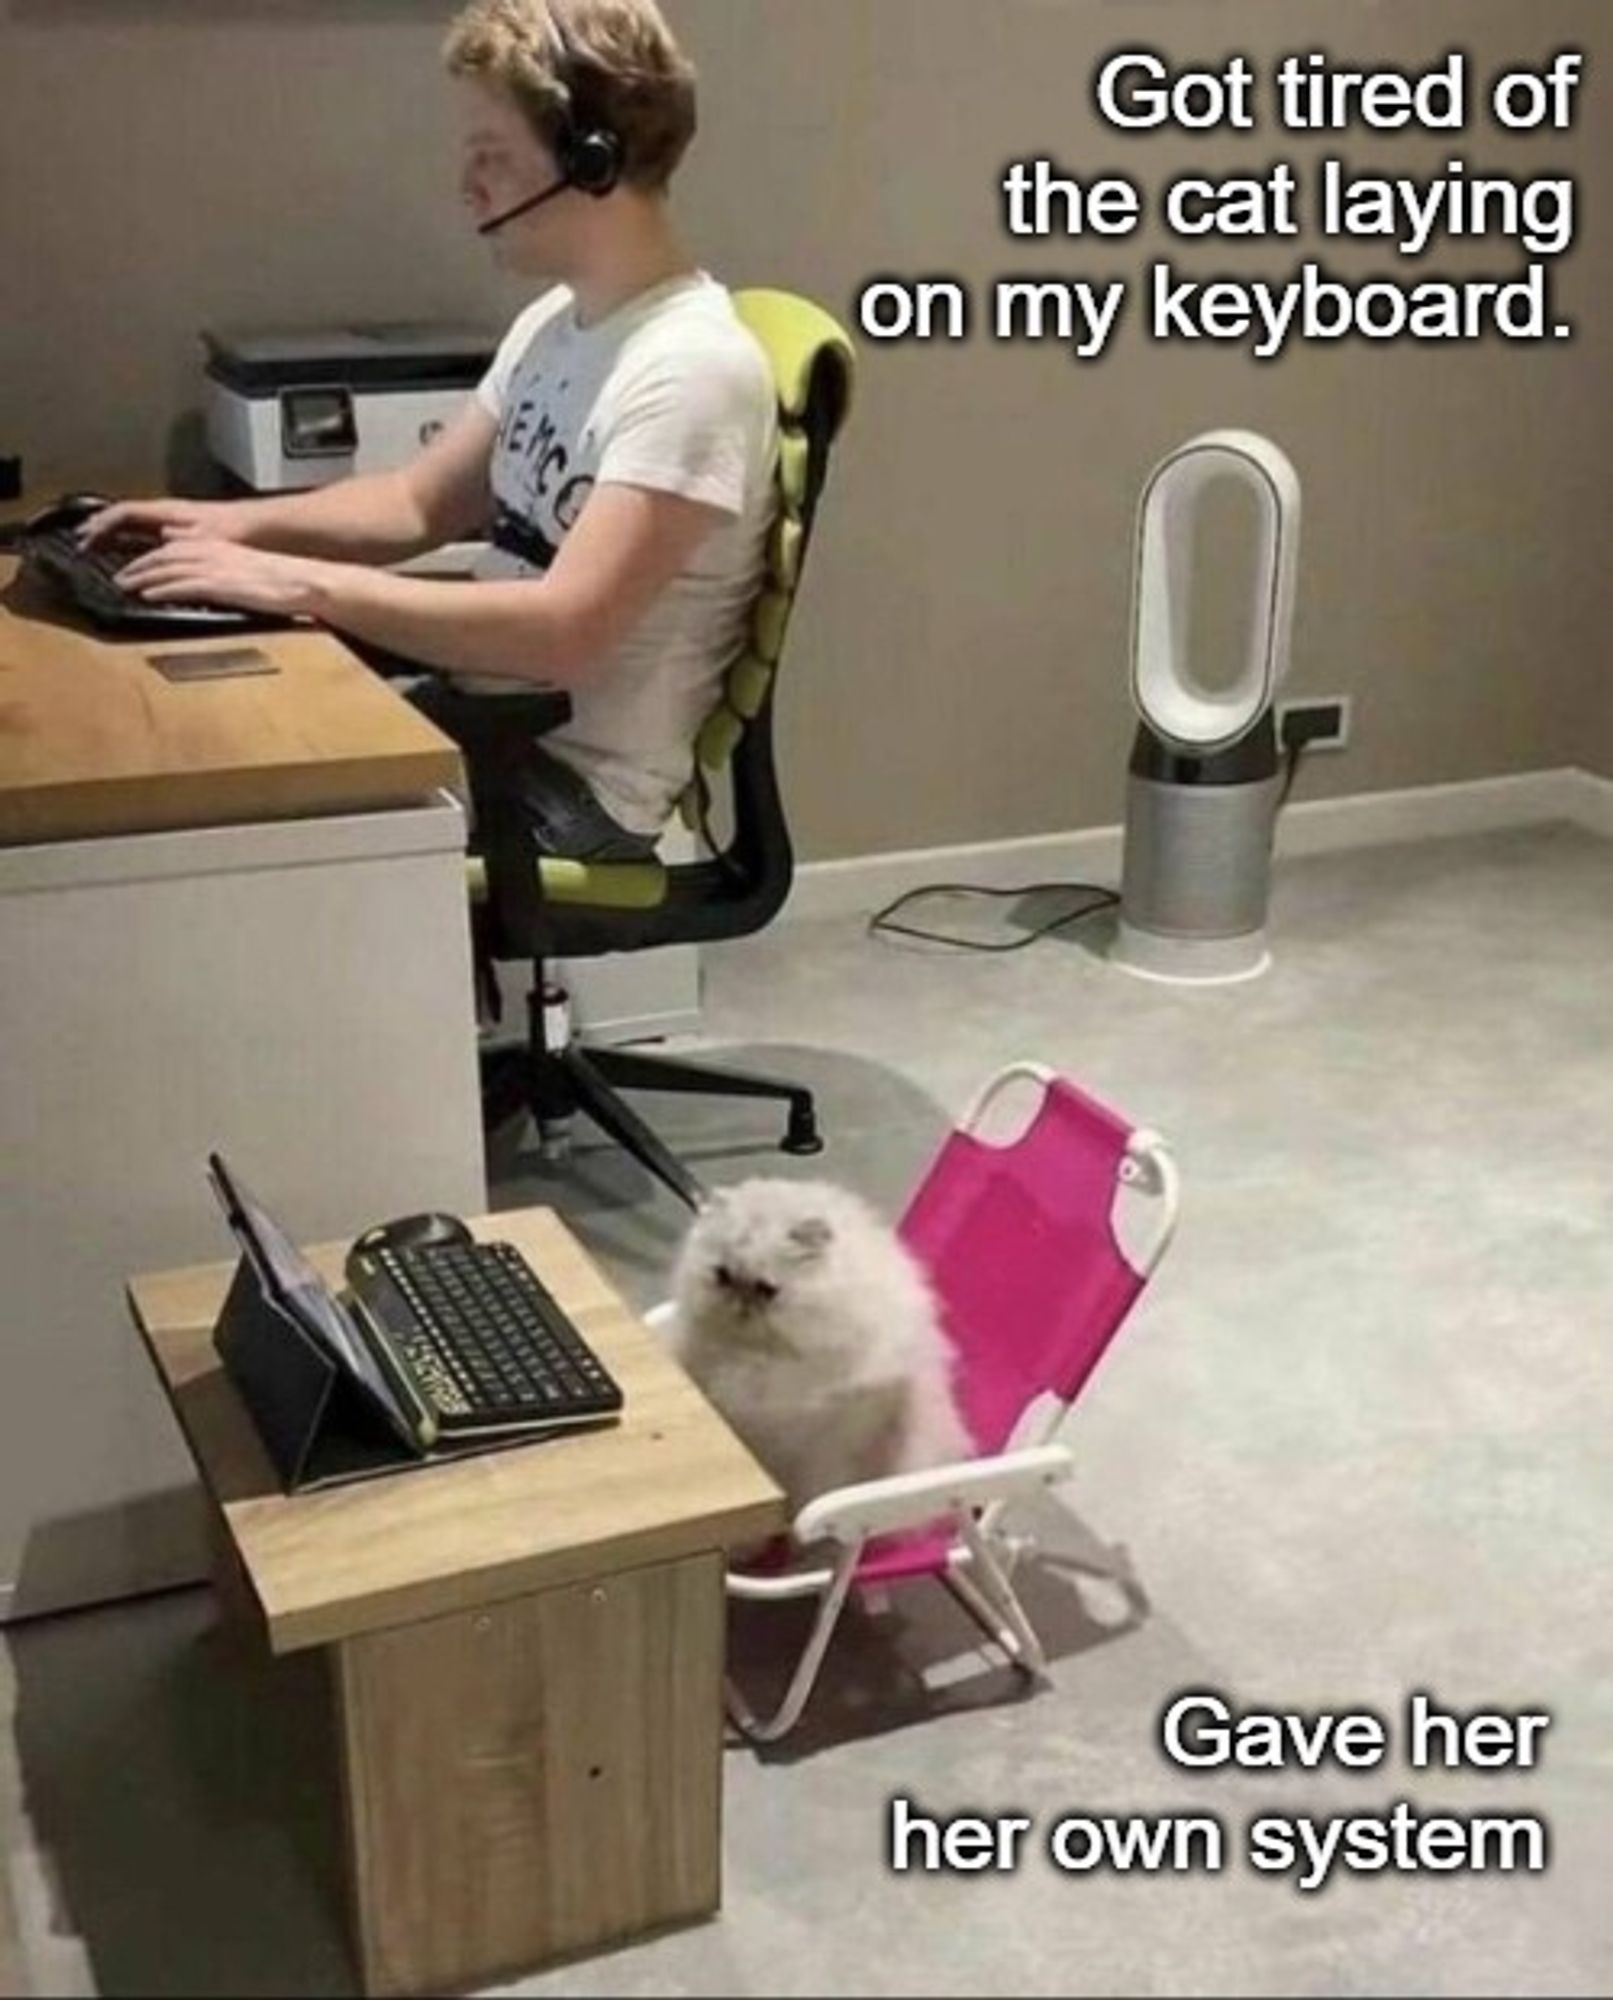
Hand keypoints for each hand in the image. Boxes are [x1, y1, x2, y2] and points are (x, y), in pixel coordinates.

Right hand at [80, 495, 266, 548]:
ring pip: (131, 520)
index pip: (124, 512)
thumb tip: (158, 542)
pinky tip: (123, 544)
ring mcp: (169, 517)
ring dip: (111, 530)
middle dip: (99, 525)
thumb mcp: (204, 538)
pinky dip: (127, 534)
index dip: (103, 523)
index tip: (87, 536)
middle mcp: (164, 511)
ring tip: (94, 541)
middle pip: (123, 514)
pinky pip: (143, 527)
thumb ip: (179, 541)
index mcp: (166, 511)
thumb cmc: (230, 528)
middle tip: (81, 540)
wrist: (251, 523)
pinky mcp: (176, 527)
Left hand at [115, 538, 332, 617]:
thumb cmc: (281, 581)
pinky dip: (162, 589)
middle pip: (162, 556)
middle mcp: (210, 552)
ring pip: (166, 569)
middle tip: (118, 578)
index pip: (172, 548)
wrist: (301, 581)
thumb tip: (205, 584)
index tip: (133, 568)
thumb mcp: (245, 569)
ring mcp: (213, 568)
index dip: (148, 558)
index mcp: (215, 546)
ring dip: (141, 577)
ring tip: (123, 586)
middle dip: (137, 566)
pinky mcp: (219, 585)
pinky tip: (147, 595)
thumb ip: (221, 571)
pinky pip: (183, 585)